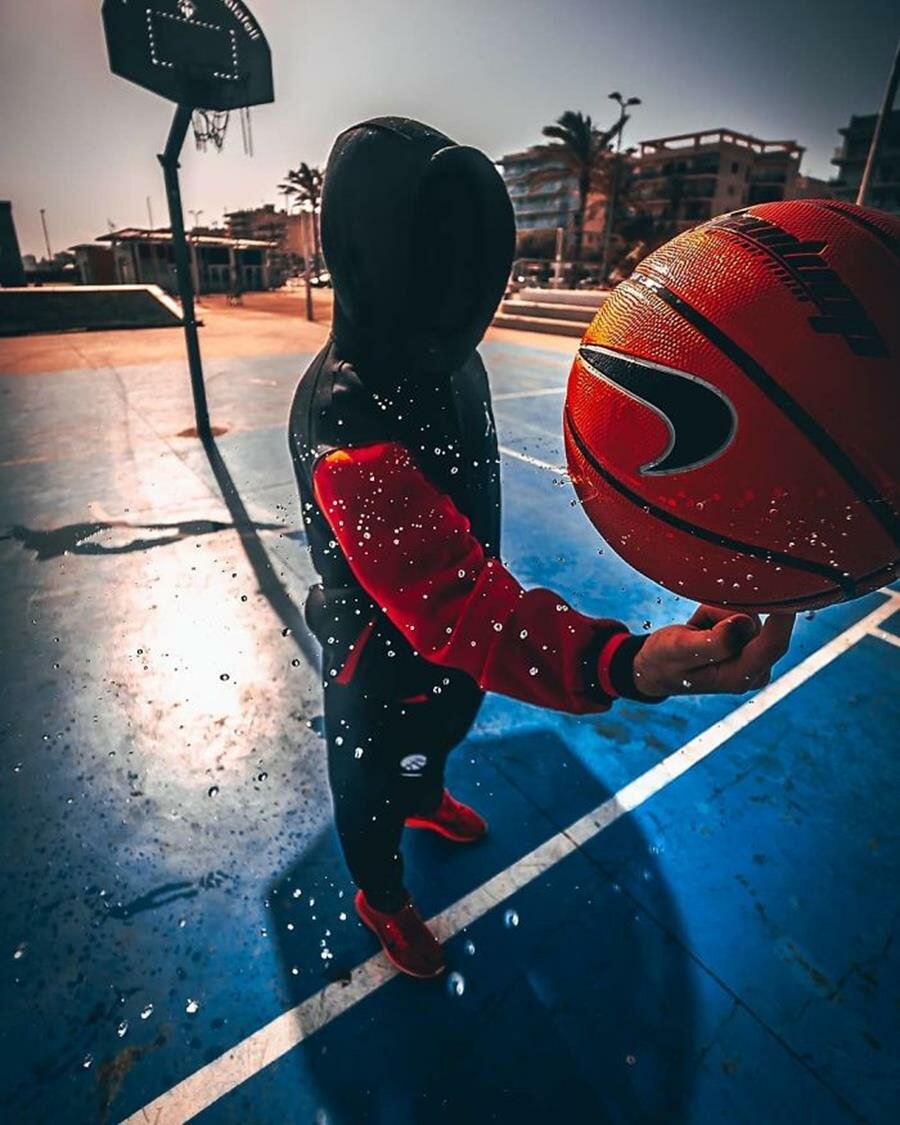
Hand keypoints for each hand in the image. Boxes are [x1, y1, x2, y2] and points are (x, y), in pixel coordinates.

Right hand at [632, 604, 794, 697]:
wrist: (656, 667)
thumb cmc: (664, 659)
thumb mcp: (679, 649)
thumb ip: (713, 641)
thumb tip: (744, 623)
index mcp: (739, 677)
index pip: (772, 645)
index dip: (783, 618)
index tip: (793, 592)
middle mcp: (753, 671)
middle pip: (757, 624)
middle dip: (727, 614)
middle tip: (696, 627)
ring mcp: (754, 659)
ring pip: (749, 616)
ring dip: (721, 614)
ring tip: (697, 629)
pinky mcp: (751, 646)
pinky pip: (744, 615)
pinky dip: (722, 614)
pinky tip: (705, 627)